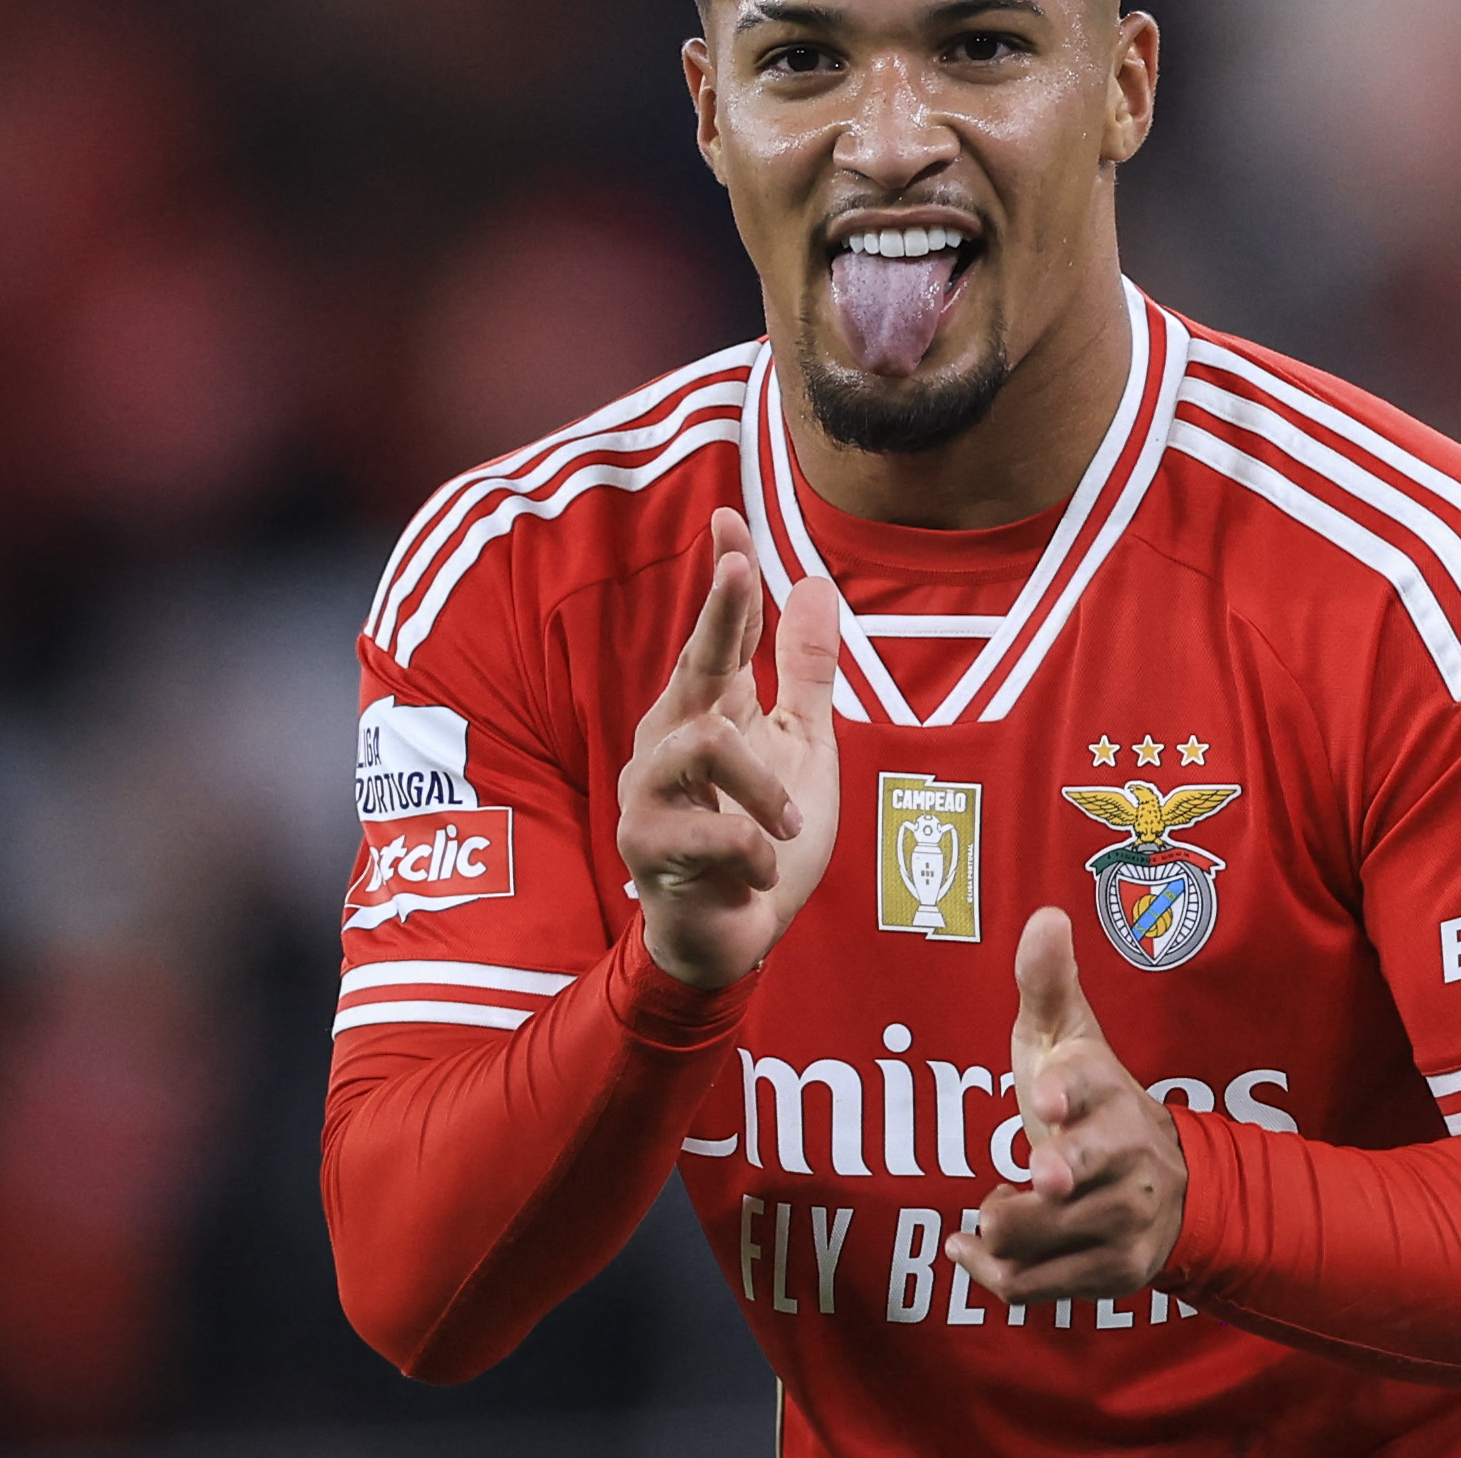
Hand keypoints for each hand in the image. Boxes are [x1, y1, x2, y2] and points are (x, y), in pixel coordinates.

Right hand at [615, 508, 840, 988]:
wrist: (735, 940)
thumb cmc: (762, 843)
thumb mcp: (803, 752)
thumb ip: (806, 675)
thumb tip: (815, 584)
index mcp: (711, 713)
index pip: (720, 634)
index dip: (726, 577)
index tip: (730, 519)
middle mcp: (670, 742)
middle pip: (694, 664)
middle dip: (715, 615)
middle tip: (738, 569)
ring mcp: (651, 793)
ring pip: (702, 746)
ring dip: (762, 790)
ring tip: (787, 829)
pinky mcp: (646, 848)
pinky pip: (706, 831)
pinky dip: (750, 850)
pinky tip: (761, 870)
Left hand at [947, 907, 1187, 1302]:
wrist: (1168, 1182)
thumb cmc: (1091, 1100)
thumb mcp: (1067, 1040)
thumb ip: (1047, 983)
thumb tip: (1044, 915)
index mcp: (1108, 1091)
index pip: (1088, 1085)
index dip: (1066, 1094)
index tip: (1046, 1102)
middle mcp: (1125, 1155)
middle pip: (1083, 1172)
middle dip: (1060, 1175)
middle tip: (1036, 1178)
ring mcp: (1125, 1217)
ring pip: (1044, 1233)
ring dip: (1000, 1224)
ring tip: (992, 1206)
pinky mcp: (1116, 1271)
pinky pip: (1038, 1284)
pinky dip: (994, 1273)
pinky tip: (970, 1250)